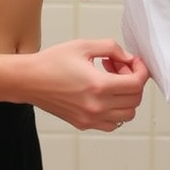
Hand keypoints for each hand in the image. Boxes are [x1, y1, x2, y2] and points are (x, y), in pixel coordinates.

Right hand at [27, 39, 147, 131]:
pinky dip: (116, 111)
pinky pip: (112, 123)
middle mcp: (96, 106)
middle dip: (134, 81)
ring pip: (127, 114)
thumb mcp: (84, 45)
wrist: (28, 80)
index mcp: (98, 86)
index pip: (136, 84)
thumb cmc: (51, 62)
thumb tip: (128, 58)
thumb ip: (112, 48)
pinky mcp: (83, 124)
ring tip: (111, 80)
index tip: (135, 62)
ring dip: (126, 97)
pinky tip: (104, 94)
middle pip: (135, 100)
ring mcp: (90, 118)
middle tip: (119, 67)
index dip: (141, 70)